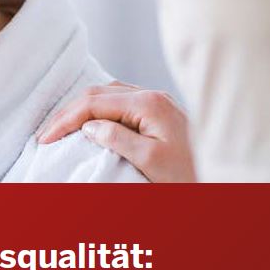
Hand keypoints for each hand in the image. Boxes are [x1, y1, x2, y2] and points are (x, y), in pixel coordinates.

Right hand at [37, 82, 196, 182]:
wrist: (223, 175)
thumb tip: (89, 126)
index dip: (66, 119)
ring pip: (108, 93)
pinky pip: (120, 100)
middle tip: (47, 134)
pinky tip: (92, 120)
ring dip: (83, 108)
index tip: (45, 138)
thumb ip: (117, 139)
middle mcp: (152, 95)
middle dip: (69, 111)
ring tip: (63, 127)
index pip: (94, 103)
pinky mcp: (158, 111)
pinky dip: (99, 108)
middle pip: (98, 93)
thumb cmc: (190, 173)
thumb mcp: (151, 161)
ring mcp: (156, 101)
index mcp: (148, 103)